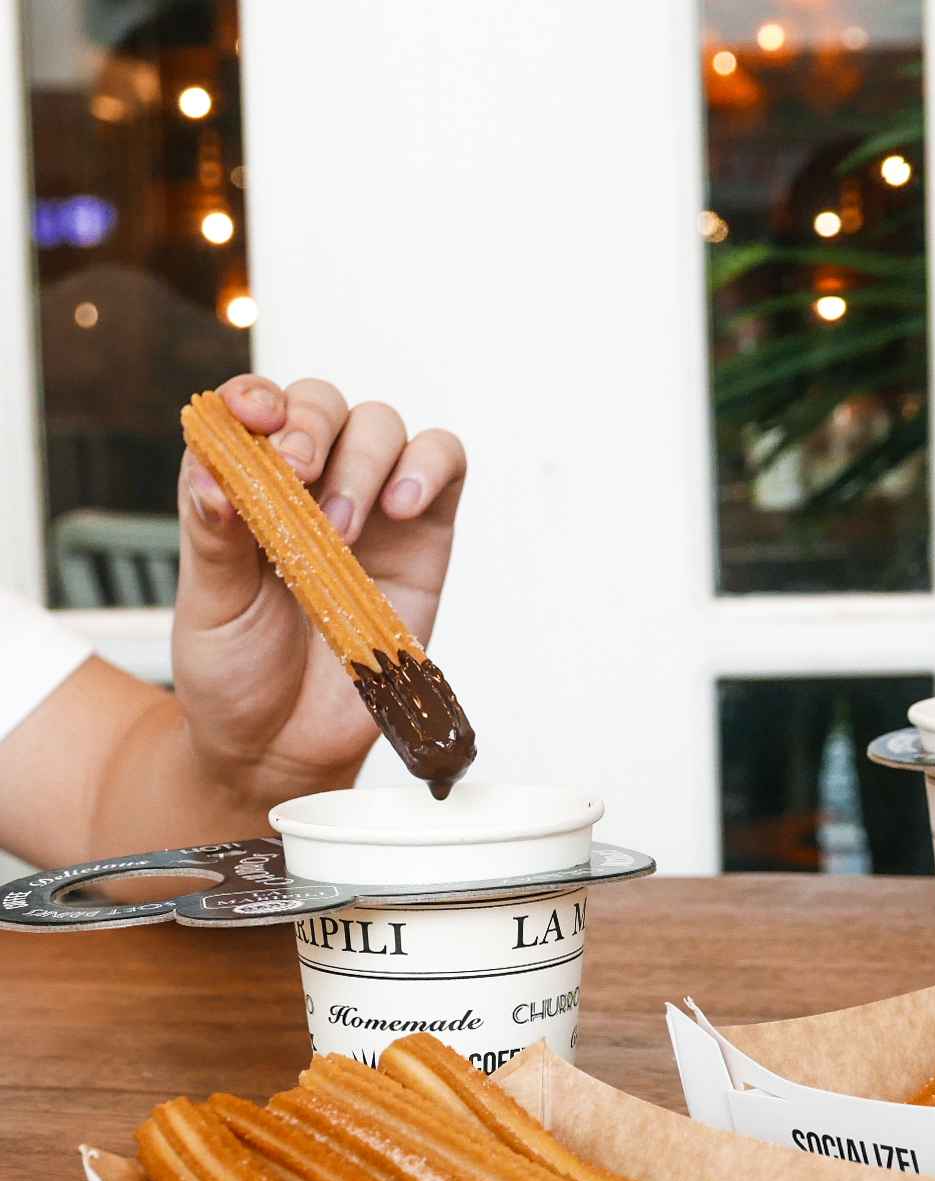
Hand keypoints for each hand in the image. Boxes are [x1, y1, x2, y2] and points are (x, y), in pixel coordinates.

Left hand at [173, 374, 466, 805]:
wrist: (286, 747)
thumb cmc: (237, 673)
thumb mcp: (207, 605)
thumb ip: (213, 535)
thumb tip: (216, 474)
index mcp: (245, 487)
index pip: (251, 409)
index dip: (253, 397)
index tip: (253, 419)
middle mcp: (309, 486)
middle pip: (322, 404)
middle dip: (310, 427)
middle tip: (297, 475)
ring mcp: (372, 508)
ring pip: (382, 426)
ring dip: (364, 459)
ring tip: (342, 530)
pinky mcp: (426, 538)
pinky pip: (445, 465)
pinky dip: (429, 467)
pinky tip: (404, 507)